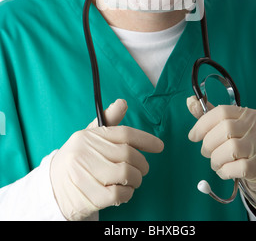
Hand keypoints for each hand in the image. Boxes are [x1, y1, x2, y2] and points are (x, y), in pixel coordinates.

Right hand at [50, 99, 163, 220]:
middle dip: (142, 164)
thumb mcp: (89, 138)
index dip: (145, 139)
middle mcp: (85, 152)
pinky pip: (118, 194)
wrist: (52, 187)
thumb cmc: (78, 159)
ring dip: (135, 180)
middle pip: (128, 154)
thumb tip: (122, 102)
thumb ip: (108, 122)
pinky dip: (127, 194)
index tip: (159, 146)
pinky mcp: (87, 197)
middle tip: (142, 170)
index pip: (123, 133)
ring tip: (131, 181)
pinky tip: (123, 192)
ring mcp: (85, 174)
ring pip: (126, 174)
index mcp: (88, 136)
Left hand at [187, 96, 255, 208]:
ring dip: (216, 158)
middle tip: (205, 152)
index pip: (222, 111)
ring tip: (214, 162)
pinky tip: (223, 170)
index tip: (193, 136)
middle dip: (209, 143)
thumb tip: (190, 100)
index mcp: (249, 114)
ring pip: (231, 149)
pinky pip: (236, 168)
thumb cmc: (242, 144)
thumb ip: (209, 116)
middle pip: (225, 129)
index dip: (202, 124)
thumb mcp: (229, 127)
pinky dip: (224, 171)